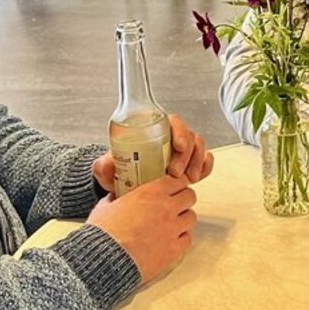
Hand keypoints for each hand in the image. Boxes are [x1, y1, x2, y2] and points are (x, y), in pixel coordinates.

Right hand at [88, 174, 196, 283]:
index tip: (173, 187)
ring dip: (182, 218)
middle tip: (175, 204)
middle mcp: (166, 208)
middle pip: (190, 196)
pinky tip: (171, 239)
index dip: (176, 183)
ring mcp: (172, 229)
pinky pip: (187, 238)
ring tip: (172, 223)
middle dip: (182, 199)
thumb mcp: (106, 206)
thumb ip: (116, 197)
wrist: (104, 261)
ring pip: (191, 217)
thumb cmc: (102, 234)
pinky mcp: (174, 249)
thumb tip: (115, 196)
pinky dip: (181, 237)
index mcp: (151, 193)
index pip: (178, 180)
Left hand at [91, 117, 212, 197]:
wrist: (127, 187)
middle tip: (176, 172)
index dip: (180, 132)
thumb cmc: (120, 173)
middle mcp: (170, 140)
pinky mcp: (189, 166)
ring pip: (199, 147)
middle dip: (187, 154)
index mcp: (154, 132)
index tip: (177, 147)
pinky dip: (205, 167)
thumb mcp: (108, 169)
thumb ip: (103, 166)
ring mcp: (182, 153)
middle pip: (189, 136)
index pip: (174, 122)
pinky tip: (197, 176)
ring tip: (188, 178)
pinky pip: (204, 161)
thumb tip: (106, 164)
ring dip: (196, 162)